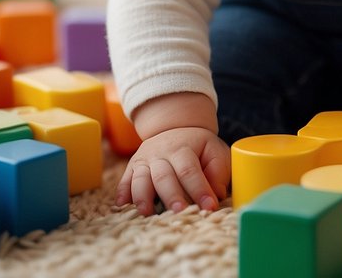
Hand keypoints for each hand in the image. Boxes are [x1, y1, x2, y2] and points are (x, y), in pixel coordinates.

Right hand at [115, 126, 230, 215]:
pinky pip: (124, 180)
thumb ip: (218, 171)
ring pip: (141, 179)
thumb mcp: (215, 151)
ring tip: (147, 213)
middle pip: (164, 177)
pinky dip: (122, 193)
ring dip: (143, 197)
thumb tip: (216, 194)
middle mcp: (160, 153)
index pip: (190, 170)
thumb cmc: (199, 147)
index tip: (209, 207)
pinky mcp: (132, 167)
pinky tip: (122, 205)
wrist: (175, 128)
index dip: (199, 189)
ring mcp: (144, 160)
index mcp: (183, 148)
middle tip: (180, 213)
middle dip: (172, 196)